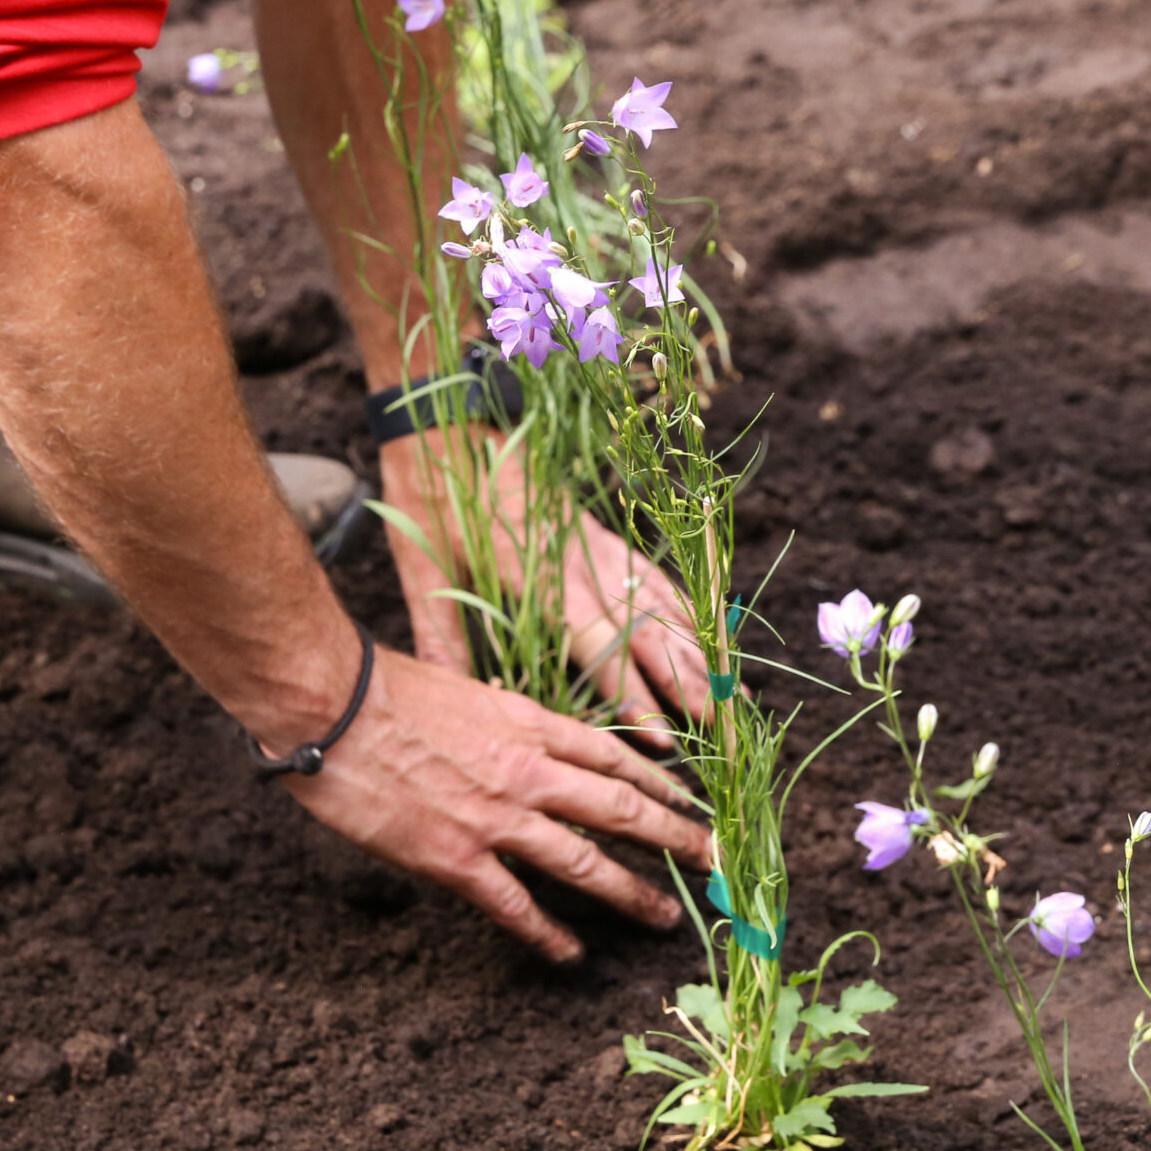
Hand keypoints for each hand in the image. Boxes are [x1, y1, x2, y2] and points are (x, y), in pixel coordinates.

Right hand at [284, 645, 712, 960]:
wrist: (330, 705)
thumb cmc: (385, 688)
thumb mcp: (467, 688)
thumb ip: (508, 720)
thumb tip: (532, 735)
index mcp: (531, 722)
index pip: (618, 756)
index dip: (665, 785)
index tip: (697, 804)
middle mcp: (528, 770)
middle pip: (622, 808)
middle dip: (676, 838)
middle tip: (717, 862)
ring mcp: (496, 817)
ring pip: (585, 862)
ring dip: (631, 894)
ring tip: (664, 919)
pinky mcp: (455, 856)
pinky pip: (514, 905)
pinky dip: (547, 935)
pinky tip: (570, 956)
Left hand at [377, 427, 713, 740]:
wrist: (447, 414)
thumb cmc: (429, 494)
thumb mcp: (420, 568)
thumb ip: (442, 638)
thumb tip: (454, 702)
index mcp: (536, 577)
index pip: (597, 645)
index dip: (631, 694)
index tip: (661, 737)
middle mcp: (580, 562)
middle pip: (648, 629)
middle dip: (687, 682)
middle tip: (722, 729)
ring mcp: (598, 541)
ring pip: (664, 601)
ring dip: (699, 650)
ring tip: (730, 693)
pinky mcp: (601, 527)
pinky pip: (657, 571)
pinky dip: (689, 604)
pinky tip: (710, 630)